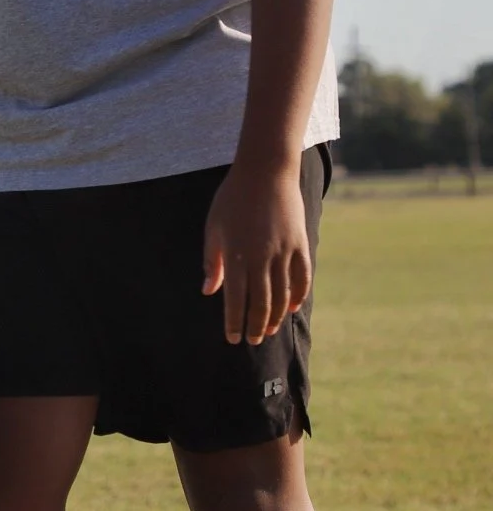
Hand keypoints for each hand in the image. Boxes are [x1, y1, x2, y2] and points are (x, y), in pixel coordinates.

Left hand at [202, 161, 310, 345]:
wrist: (265, 171)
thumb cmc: (232, 198)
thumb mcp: (213, 227)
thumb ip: (212, 261)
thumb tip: (208, 291)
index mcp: (236, 255)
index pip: (235, 300)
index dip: (234, 322)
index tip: (233, 338)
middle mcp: (261, 258)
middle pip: (261, 303)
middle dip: (256, 326)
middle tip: (253, 340)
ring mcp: (284, 251)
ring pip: (283, 295)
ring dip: (277, 316)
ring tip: (270, 329)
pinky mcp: (300, 244)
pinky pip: (302, 277)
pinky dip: (298, 295)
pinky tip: (292, 307)